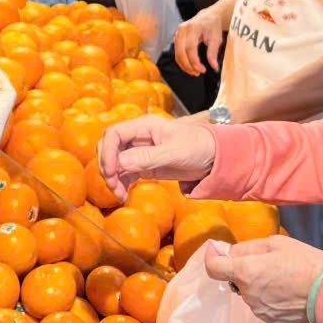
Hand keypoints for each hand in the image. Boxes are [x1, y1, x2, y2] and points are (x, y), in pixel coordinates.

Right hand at [98, 114, 216, 200]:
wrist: (214, 158)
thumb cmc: (199, 147)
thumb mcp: (175, 153)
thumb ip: (148, 157)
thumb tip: (121, 164)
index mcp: (144, 126)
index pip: (114, 134)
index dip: (108, 152)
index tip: (111, 171)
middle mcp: (139, 137)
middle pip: (111, 148)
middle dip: (107, 166)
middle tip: (112, 184)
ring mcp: (141, 152)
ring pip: (116, 163)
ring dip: (113, 179)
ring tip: (119, 194)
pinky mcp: (145, 166)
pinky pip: (125, 174)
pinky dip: (121, 185)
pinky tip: (124, 196)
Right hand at [174, 9, 224, 75]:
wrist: (208, 17)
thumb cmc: (212, 26)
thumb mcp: (216, 38)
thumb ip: (213, 53)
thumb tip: (214, 66)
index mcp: (192, 27)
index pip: (190, 48)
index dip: (195, 61)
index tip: (202, 70)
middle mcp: (182, 30)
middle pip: (181, 52)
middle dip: (188, 65)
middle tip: (197, 73)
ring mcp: (178, 33)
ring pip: (177, 54)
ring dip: (185, 65)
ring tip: (195, 72)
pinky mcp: (177, 38)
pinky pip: (177, 53)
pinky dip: (182, 61)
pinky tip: (190, 66)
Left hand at [205, 237, 322, 322]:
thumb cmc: (305, 262)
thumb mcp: (276, 244)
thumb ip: (247, 248)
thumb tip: (228, 252)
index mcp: (246, 272)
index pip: (213, 268)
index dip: (212, 257)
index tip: (218, 250)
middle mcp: (248, 294)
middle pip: (236, 280)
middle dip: (245, 270)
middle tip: (268, 262)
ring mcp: (259, 311)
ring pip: (250, 294)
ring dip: (258, 285)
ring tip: (283, 278)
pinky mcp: (271, 322)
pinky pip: (262, 306)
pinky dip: (269, 299)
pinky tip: (287, 293)